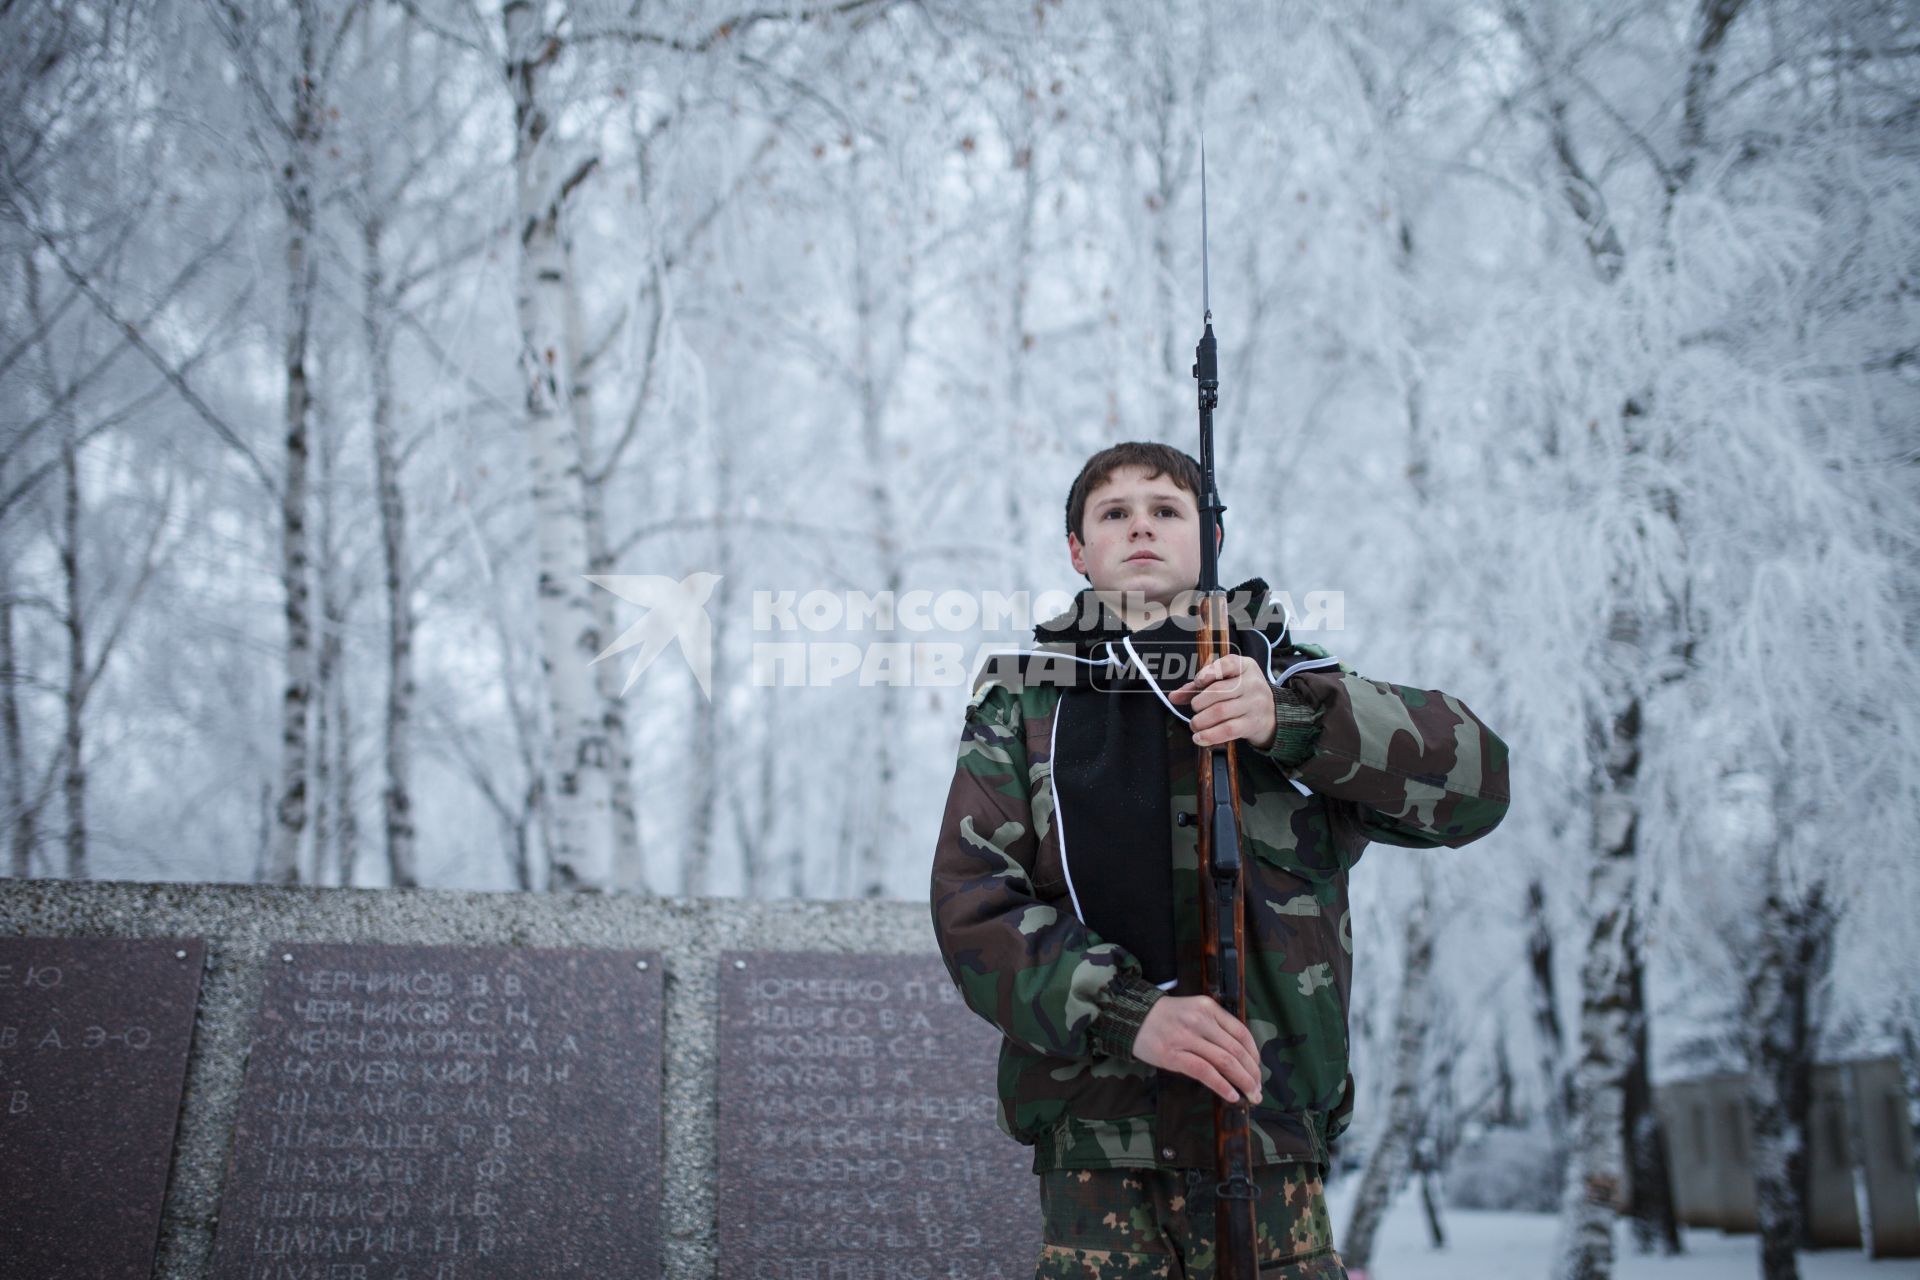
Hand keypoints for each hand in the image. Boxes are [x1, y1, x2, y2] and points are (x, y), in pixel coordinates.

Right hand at [1132, 994, 1263, 1104]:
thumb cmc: (1166, 1017)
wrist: (1131, 1016)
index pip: (1241, 1033)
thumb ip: (1215, 1027)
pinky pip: (1204, 1072)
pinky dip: (1221, 1085)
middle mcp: (1200, 1020)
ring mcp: (1186, 1037)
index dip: (1254, 1055)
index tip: (1258, 1070)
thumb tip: (1240, 1057)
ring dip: (1243, 1082)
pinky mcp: (1173, 1055)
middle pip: (1236, 1050)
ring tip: (1251, 1096)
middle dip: (1252, 1073)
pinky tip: (1231, 1095)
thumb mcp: (1194, 1011)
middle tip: (1258, 1090)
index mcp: (1208, 1008)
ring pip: (1224, 1061)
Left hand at [1169, 655, 1274, 748]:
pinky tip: (1199, 738)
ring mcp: (1254, 704)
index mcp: (1246, 666)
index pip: (1228, 664)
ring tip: (1194, 724)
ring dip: (1201, 720)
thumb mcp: (1227, 682)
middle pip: (1218, 691)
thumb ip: (1199, 687)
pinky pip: (1228, 730)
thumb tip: (1173, 696)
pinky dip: (1210, 735)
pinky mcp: (1253, 724)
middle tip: (1194, 709)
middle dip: (1199, 702)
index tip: (1198, 681)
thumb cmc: (1242, 694)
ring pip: (1221, 711)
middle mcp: (1252, 683)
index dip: (1209, 672)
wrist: (1272, 714)